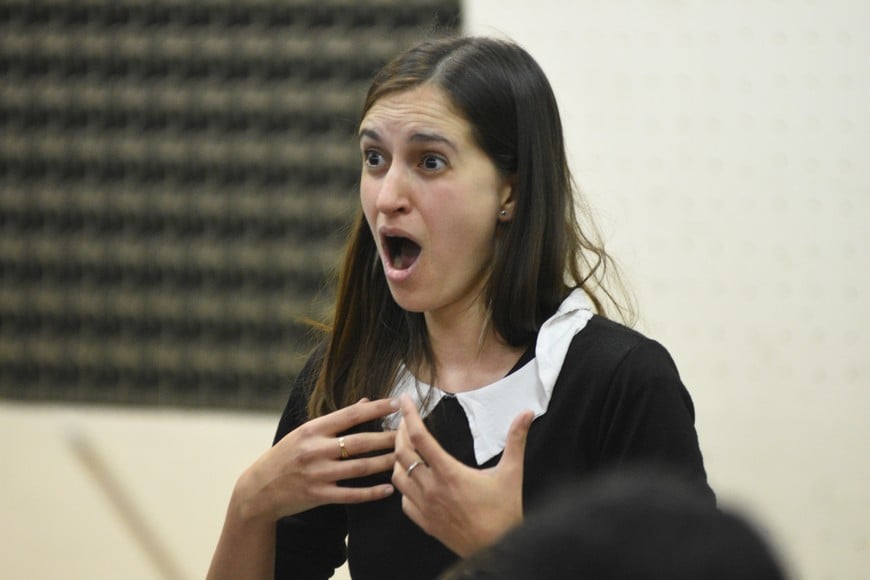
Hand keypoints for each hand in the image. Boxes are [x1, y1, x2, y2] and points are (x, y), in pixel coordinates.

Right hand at [236, 398, 398, 522]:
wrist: (257, 490)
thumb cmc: (284, 456)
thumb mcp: (305, 432)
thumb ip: (335, 420)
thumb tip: (365, 403)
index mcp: (313, 429)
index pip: (351, 415)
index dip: (377, 409)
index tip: (398, 403)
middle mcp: (315, 450)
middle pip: (360, 442)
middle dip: (388, 437)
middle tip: (410, 433)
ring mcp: (317, 474)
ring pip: (360, 468)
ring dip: (385, 463)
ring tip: (405, 458)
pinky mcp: (318, 496)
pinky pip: (351, 494)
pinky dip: (372, 492)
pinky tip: (389, 489)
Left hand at [391, 394, 533, 555]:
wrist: (497, 550)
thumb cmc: (505, 513)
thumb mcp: (512, 473)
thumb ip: (515, 440)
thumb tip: (527, 413)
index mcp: (449, 472)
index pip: (420, 437)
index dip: (409, 415)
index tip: (404, 400)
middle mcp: (432, 488)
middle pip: (402, 453)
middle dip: (399, 433)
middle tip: (404, 421)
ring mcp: (425, 507)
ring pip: (398, 477)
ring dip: (398, 459)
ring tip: (405, 448)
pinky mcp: (425, 522)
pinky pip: (404, 501)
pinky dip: (404, 487)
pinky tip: (412, 481)